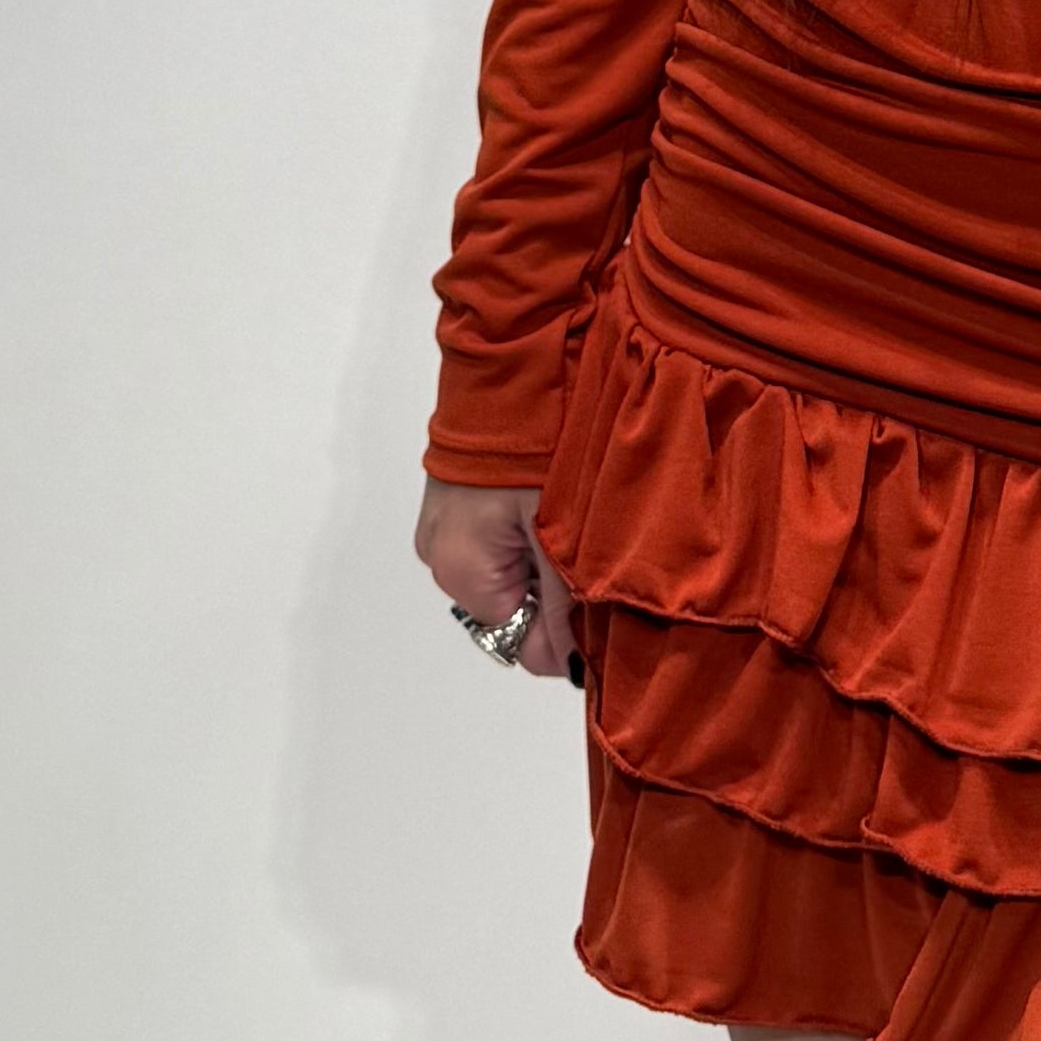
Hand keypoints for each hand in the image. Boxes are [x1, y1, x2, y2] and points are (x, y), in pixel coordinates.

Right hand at [415, 472, 579, 687]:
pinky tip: (545, 505)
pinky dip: (521, 535)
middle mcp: (440, 560)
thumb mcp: (559, 536)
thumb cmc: (532, 454)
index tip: (600, 602)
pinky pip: (491, 541)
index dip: (566, 633)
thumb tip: (572, 669)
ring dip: (540, 562)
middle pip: (511, 610)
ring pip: (505, 574)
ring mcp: (441, 529)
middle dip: (554, 594)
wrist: (506, 372)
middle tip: (586, 550)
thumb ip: (565, 607)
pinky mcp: (449, 502)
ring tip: (568, 521)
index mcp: (462, 575)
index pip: (520, 645)